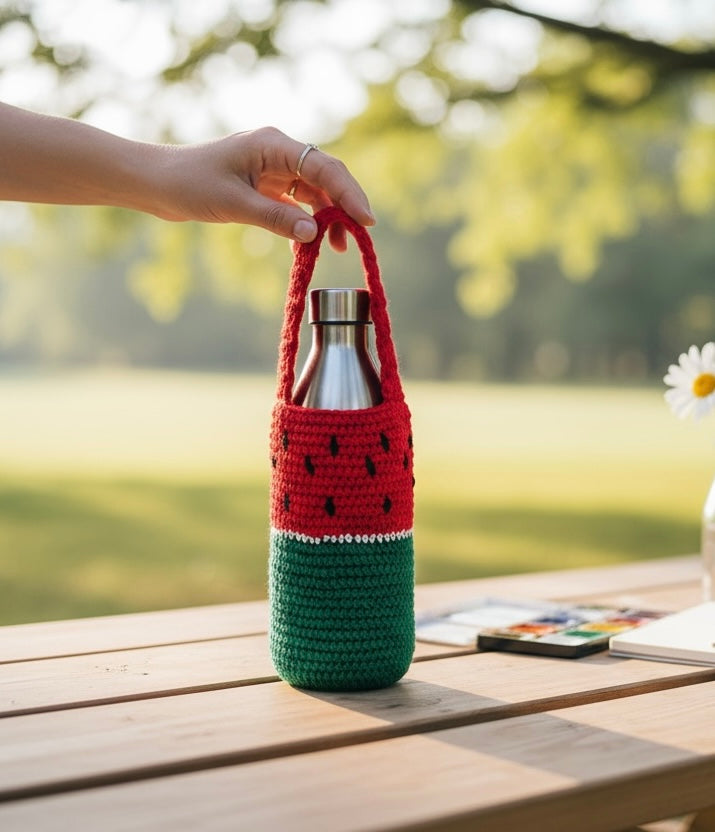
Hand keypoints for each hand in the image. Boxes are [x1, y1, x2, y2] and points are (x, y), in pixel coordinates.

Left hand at [150, 127, 374, 251]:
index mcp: (273, 145)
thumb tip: (316, 234)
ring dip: (327, 217)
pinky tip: (310, 243)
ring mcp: (273, 169)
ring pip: (314, 192)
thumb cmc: (189, 184)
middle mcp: (278, 152)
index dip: (349, 193)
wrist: (158, 183)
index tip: (366, 221)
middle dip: (344, 206)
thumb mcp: (235, 204)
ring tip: (338, 247)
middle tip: (360, 236)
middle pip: (325, 177)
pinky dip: (306, 222)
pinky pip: (296, 203)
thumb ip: (277, 219)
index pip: (323, 167)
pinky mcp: (265, 186)